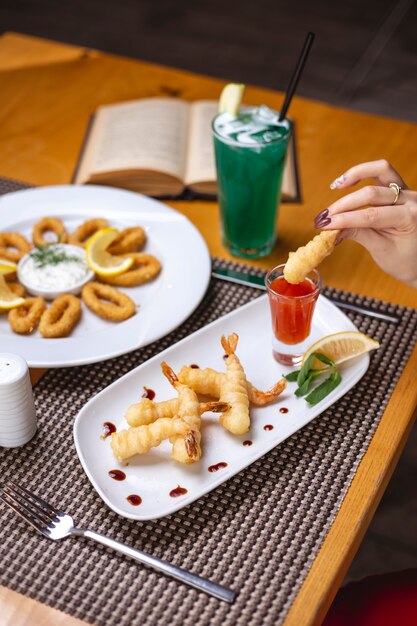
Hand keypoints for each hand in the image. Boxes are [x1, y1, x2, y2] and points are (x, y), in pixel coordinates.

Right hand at [314, 160, 416, 287]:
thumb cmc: (406, 261)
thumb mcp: (382, 250)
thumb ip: (359, 234)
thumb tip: (331, 229)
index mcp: (411, 218)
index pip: (371, 216)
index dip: (345, 220)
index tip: (324, 227)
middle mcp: (412, 200)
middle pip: (372, 194)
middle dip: (344, 206)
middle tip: (323, 219)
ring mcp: (407, 191)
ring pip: (381, 170)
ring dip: (355, 175)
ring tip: (335, 186)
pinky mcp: (400, 188)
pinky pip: (383, 172)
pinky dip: (364, 173)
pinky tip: (346, 182)